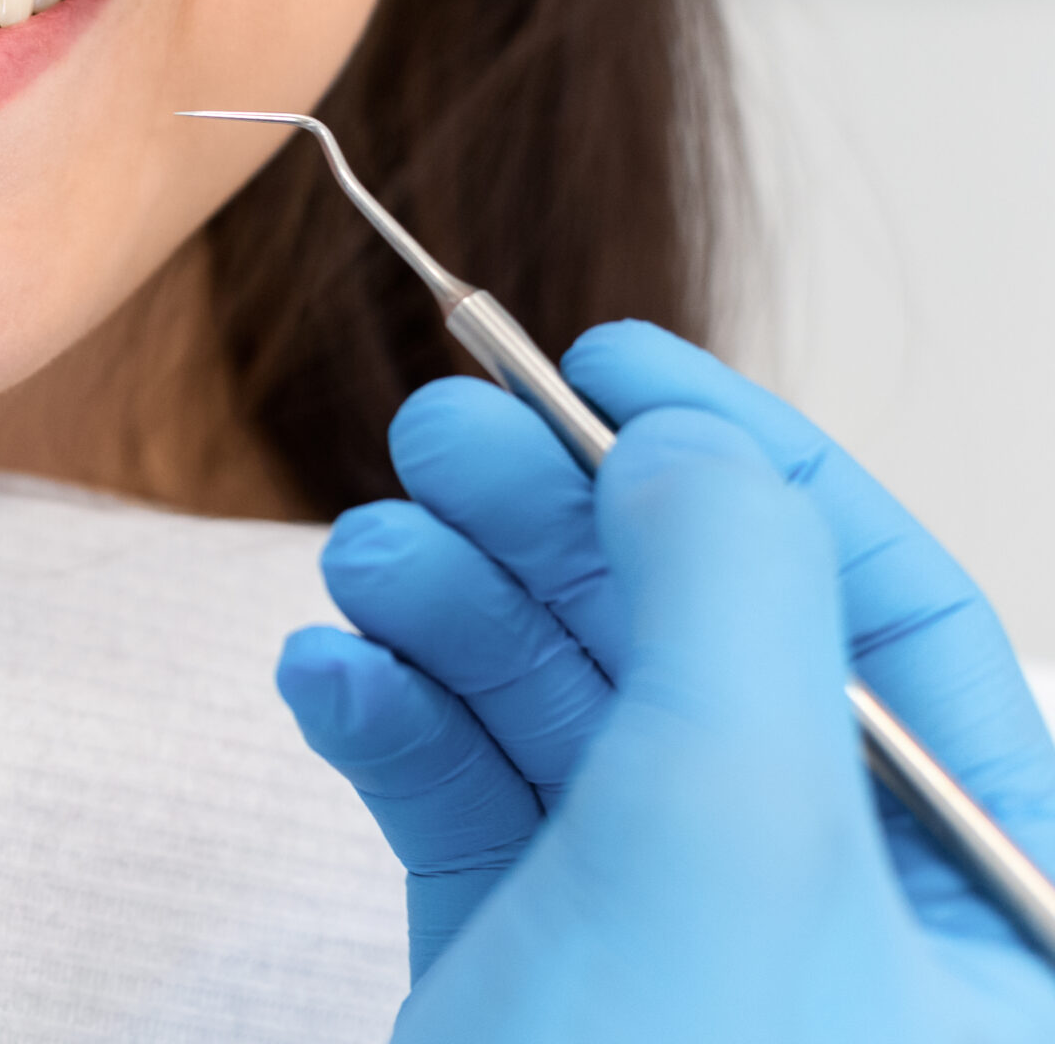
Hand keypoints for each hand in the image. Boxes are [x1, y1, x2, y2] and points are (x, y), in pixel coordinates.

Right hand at [277, 320, 1054, 1038]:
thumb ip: (730, 592)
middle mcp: (835, 898)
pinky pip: (467, 797)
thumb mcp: (736, 825)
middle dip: (551, 524)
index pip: (888, 613)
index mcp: (984, 888)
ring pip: (561, 709)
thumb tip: (679, 439)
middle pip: (694, 638)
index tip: (603, 358)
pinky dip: (392, 723)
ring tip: (362, 556)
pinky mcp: (529, 955)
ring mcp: (671, 926)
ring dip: (446, 611)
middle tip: (437, 429)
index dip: (745, 463)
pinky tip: (330, 677)